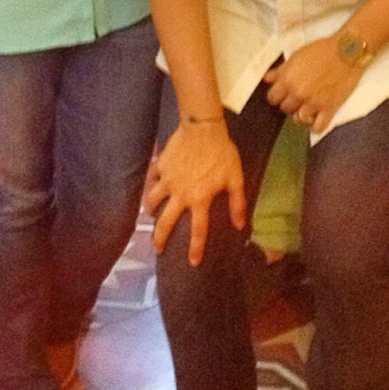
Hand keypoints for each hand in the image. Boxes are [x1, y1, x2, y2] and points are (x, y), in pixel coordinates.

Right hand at [146, 117, 245, 264]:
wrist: (203, 127)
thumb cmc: (222, 152)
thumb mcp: (235, 178)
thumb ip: (237, 203)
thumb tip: (239, 225)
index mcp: (200, 199)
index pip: (198, 231)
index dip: (195, 249)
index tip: (193, 262)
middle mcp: (180, 194)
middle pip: (165, 222)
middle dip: (159, 239)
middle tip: (158, 248)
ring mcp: (167, 180)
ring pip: (151, 202)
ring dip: (150, 212)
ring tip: (151, 216)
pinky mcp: (160, 166)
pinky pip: (150, 180)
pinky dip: (148, 186)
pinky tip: (150, 189)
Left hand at [264, 38, 360, 133]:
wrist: (347, 51)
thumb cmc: (322, 50)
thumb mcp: (296, 55)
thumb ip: (281, 70)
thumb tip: (267, 78)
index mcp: (288, 79)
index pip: (272, 98)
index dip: (276, 96)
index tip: (281, 94)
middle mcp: (298, 93)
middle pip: (285, 108)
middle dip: (289, 103)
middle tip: (297, 97)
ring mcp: (313, 102)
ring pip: (299, 119)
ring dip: (302, 114)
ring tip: (307, 107)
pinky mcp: (329, 108)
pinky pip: (318, 126)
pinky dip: (316, 125)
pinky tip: (317, 117)